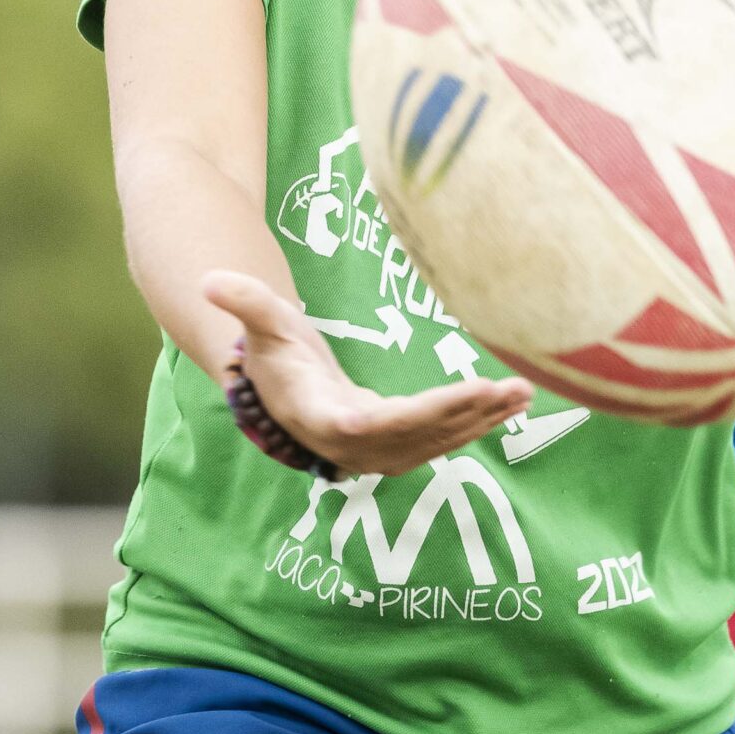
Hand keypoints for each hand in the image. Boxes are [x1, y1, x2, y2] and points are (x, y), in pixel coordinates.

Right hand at [203, 272, 532, 476]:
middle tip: (508, 388)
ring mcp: (377, 454)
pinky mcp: (398, 450)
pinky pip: (442, 441)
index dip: (415, 417)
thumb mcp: (262, 324)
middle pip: (415, 437)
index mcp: (320, 417)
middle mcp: (351, 447)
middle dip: (463, 415)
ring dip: (482, 421)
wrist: (284, 391)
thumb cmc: (275, 353)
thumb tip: (209, 279)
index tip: (463, 396)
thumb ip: (245, 303)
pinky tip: (513, 404)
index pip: (369, 425)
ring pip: (436, 443)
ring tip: (524, 392)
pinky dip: (478, 424)